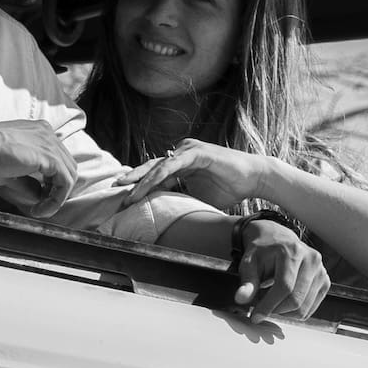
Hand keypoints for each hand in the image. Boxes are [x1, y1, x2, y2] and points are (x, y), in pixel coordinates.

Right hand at [0, 118, 79, 218]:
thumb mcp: (8, 172)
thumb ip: (27, 182)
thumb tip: (39, 195)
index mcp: (38, 132)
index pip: (57, 160)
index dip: (51, 182)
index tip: (38, 199)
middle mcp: (47, 134)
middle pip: (67, 166)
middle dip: (57, 190)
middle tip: (39, 207)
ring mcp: (50, 143)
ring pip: (69, 175)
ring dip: (57, 197)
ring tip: (38, 211)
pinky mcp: (49, 156)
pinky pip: (65, 182)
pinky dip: (57, 199)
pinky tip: (40, 209)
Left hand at [118, 138, 269, 211]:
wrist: (254, 178)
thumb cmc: (229, 188)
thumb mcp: (198, 197)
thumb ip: (181, 199)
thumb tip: (164, 218)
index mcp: (181, 162)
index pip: (155, 173)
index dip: (138, 185)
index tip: (122, 198)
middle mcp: (181, 152)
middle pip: (151, 167)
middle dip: (132, 179)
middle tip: (114, 190)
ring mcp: (188, 150)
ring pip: (159, 166)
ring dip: (141, 181)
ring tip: (127, 194)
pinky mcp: (196, 152)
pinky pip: (172, 165)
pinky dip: (158, 176)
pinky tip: (147, 186)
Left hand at [234, 218, 329, 320]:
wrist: (276, 239)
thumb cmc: (262, 251)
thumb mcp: (249, 263)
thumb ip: (247, 282)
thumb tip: (241, 299)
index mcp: (293, 251)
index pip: (284, 287)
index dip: (268, 305)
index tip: (255, 316)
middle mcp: (311, 259)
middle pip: (295, 300)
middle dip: (275, 310)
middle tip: (261, 306)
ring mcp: (321, 270)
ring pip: (304, 307)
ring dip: (284, 311)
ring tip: (271, 300)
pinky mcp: (325, 281)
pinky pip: (310, 308)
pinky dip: (295, 311)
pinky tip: (283, 300)